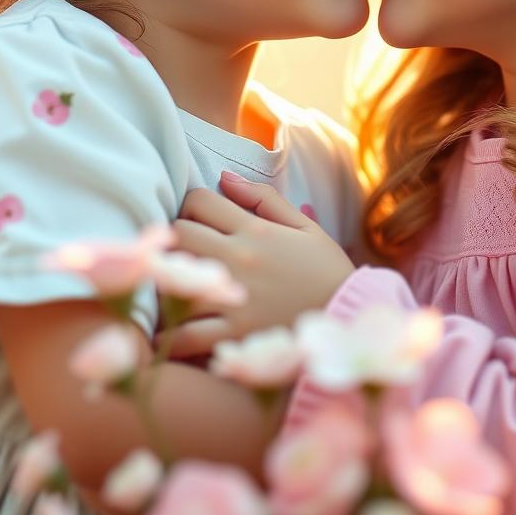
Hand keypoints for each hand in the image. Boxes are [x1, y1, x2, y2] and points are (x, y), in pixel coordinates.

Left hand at [164, 173, 355, 359]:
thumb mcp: (304, 227)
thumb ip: (264, 199)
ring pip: (173, 281)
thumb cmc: (327, 270)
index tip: (198, 220)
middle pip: (177, 235)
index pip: (197, 202)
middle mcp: (239, 259)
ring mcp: (234, 297)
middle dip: (173, 240)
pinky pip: (185, 335)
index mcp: (255, 230)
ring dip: (166, 284)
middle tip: (182, 252)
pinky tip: (166, 334)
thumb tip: (224, 177)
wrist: (349, 317)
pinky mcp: (234, 335)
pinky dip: (168, 337)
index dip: (191, 206)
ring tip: (171, 289)